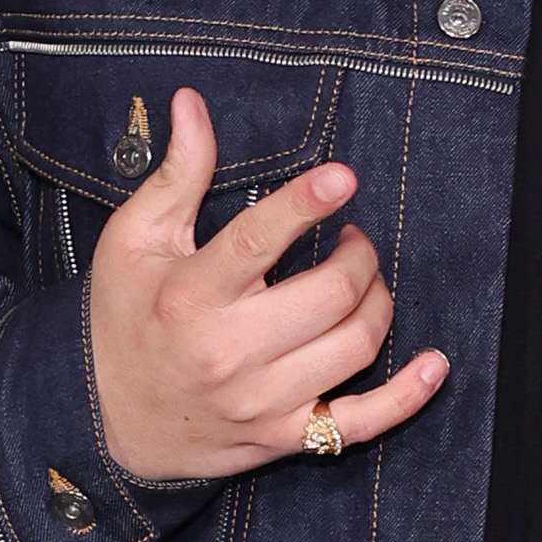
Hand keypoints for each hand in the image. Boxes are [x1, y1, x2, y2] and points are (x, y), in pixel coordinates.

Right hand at [86, 89, 448, 482]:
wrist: (108, 422)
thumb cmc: (124, 320)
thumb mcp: (134, 241)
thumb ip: (176, 174)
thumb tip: (193, 103)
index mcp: (191, 295)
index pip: (258, 241)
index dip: (306, 203)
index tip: (343, 177)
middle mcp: (230, 353)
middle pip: (331, 294)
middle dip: (360, 254)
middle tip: (353, 239)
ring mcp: (262, 401)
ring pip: (356, 346)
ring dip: (378, 300)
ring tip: (363, 282)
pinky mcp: (285, 438)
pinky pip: (363, 422)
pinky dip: (408, 395)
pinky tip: (434, 364)